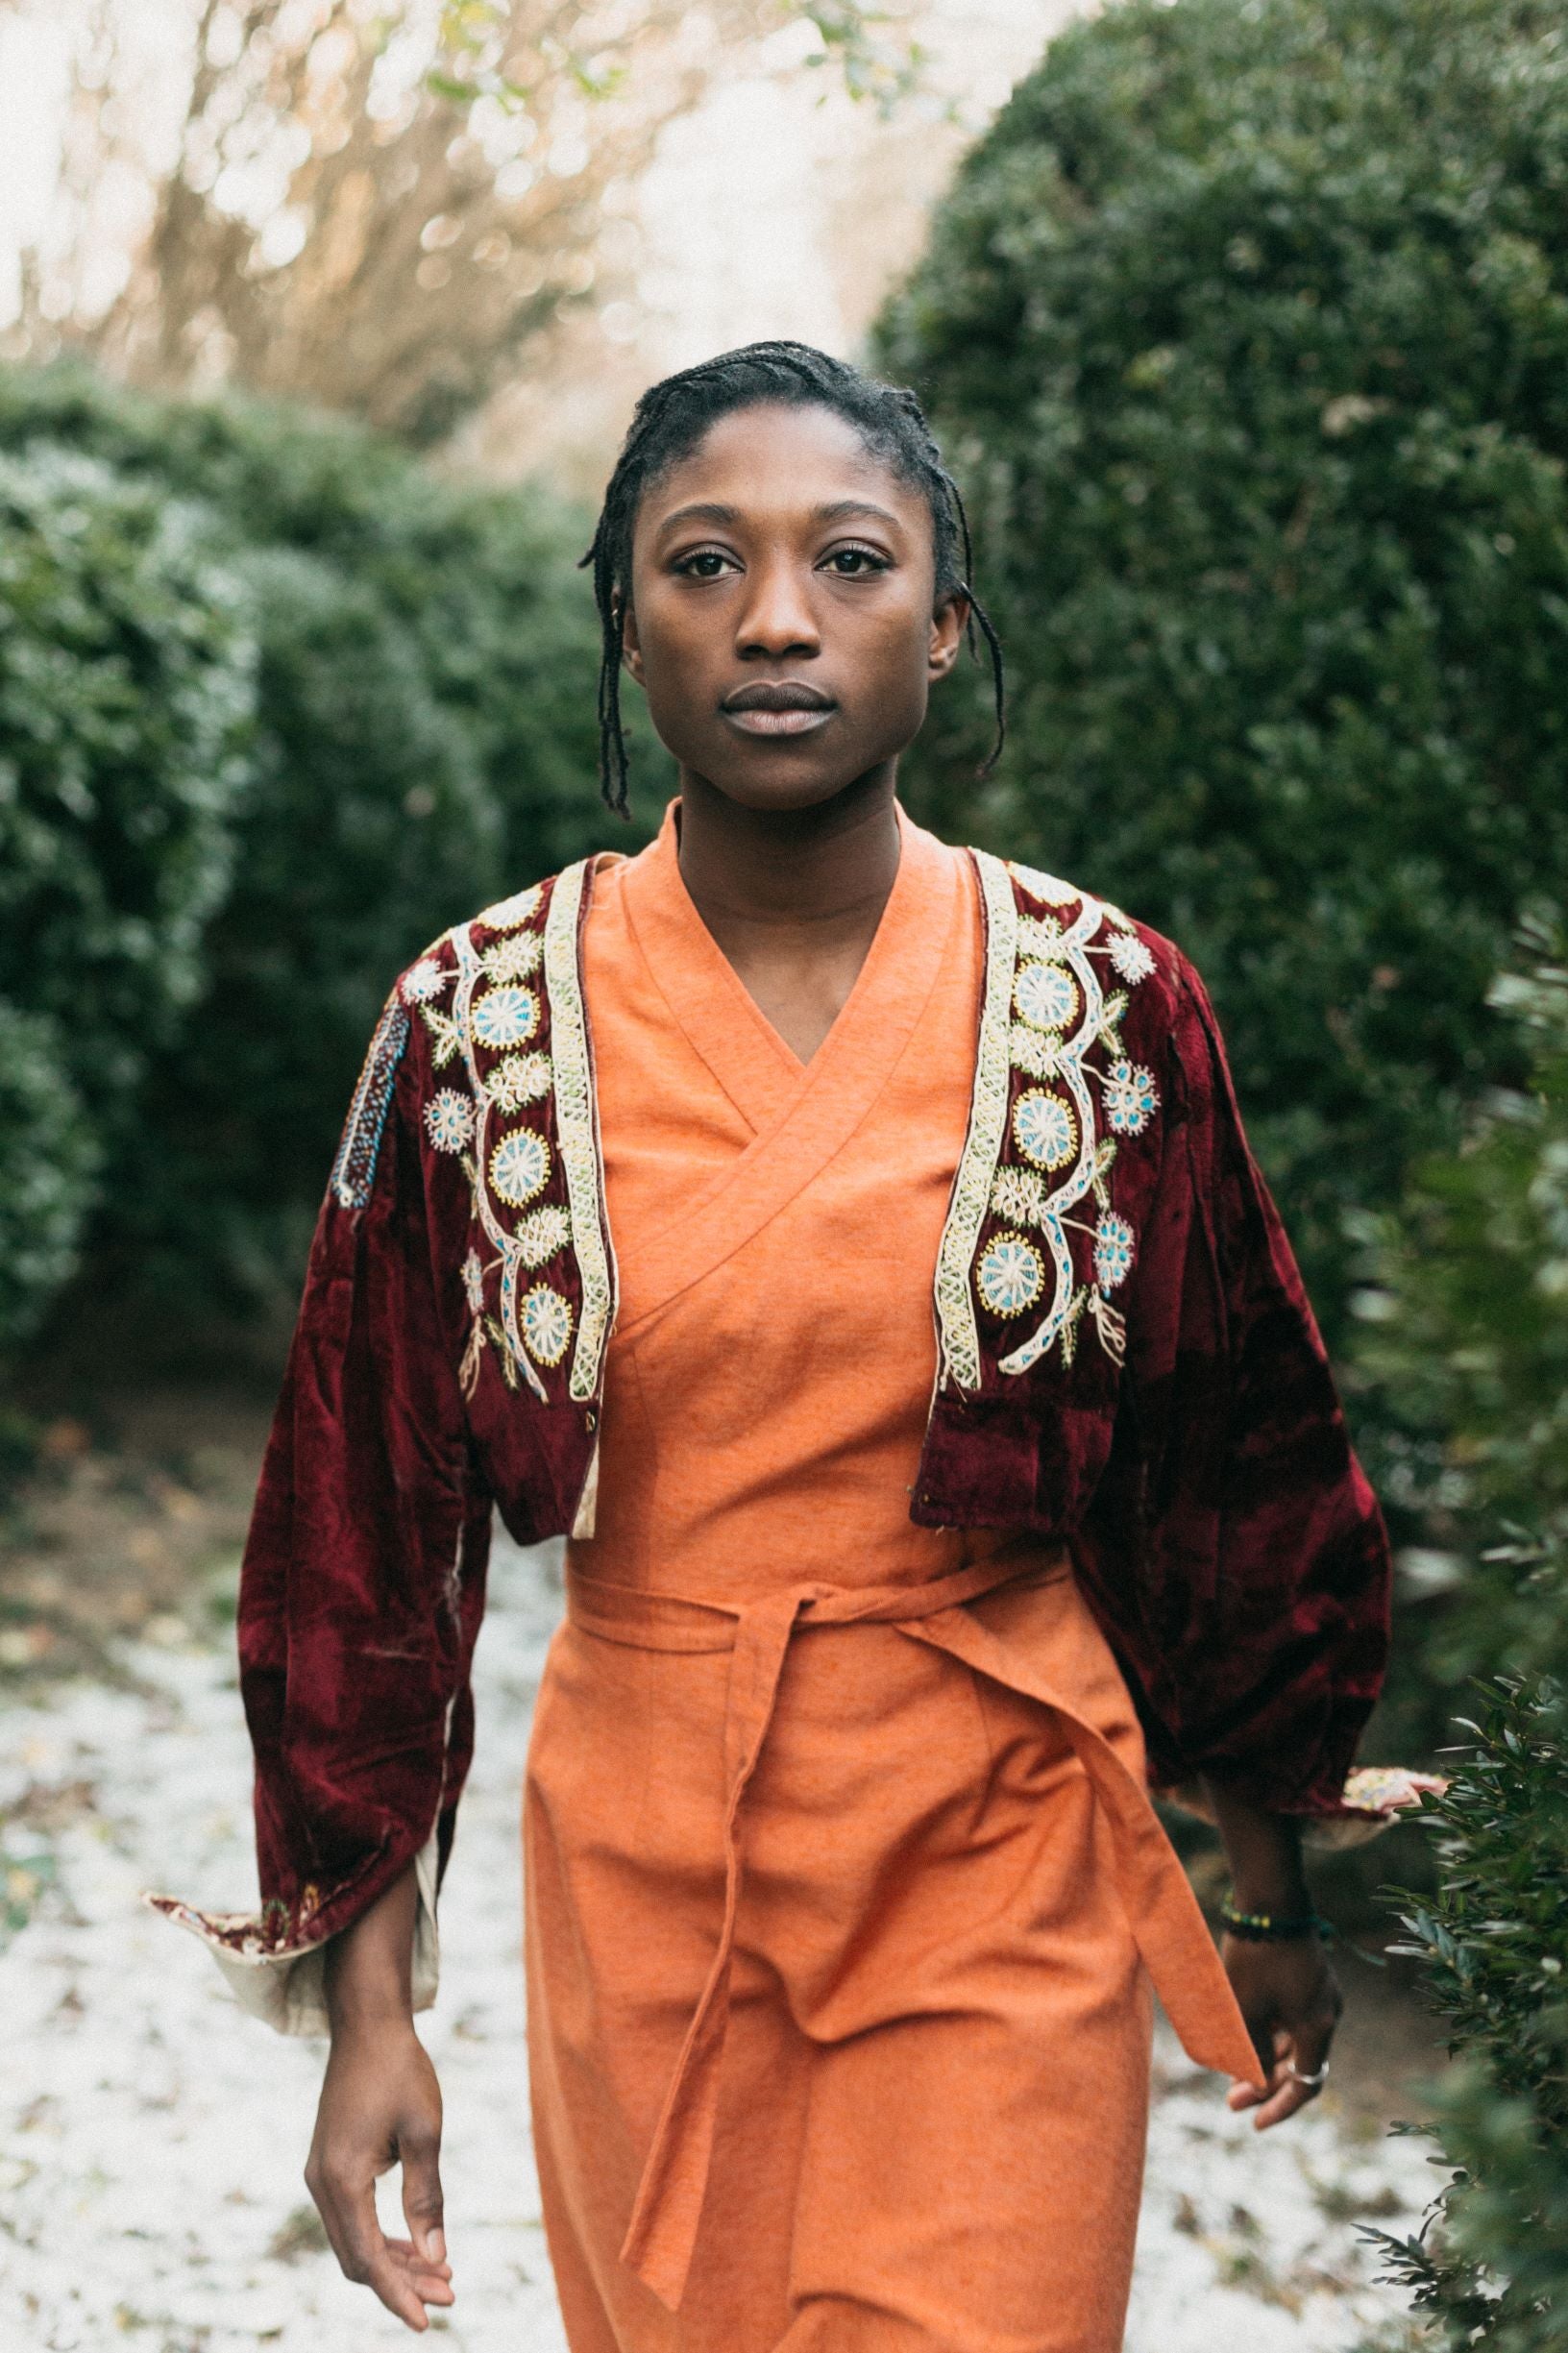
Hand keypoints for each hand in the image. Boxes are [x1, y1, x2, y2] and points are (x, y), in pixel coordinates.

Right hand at [305, 2016, 453, 2329]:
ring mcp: (321, 2175)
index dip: (398, 2294)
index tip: (428, 2322)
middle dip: (402, 2282)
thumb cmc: (401, 2071)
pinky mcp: (329, 2165)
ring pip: (355, 2241)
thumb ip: (427, 2198)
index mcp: (342, 2179)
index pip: (368, 2259)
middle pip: (358, 2258)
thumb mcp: (425, 2132)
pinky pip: (353, 2218)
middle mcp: (322, 2183)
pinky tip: (416, 2245)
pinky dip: (382, 2236)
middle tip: (450, 2294)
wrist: (368, 2025)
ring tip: (442, 2275)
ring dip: (394, 2262)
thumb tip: (436, 2258)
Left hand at [1222, 1932, 1341, 2129]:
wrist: (1271, 1901)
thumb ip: (1254, 2053)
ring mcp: (1322, 1994)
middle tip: (1232, 2102)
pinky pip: (1294, 2019)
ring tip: (1232, 2075)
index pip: (1305, 2084)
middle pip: (1300, 2065)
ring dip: (1267, 2060)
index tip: (1254, 2123)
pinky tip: (1246, 2040)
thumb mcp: (1247, 2010)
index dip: (1280, 2108)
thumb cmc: (1255, 1957)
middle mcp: (1328, 2014)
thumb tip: (1257, 2084)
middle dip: (1266, 2086)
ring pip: (1296, 2041)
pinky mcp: (1310, 1978)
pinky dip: (1273, 2036)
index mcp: (1318, 2027)